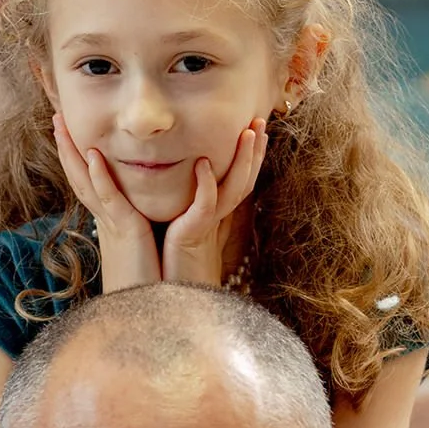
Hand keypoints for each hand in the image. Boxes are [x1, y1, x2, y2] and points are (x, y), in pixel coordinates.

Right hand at [52, 113, 160, 290]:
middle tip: (56, 118)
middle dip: (67, 148)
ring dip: (73, 153)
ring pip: (87, 183)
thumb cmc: (155, 287)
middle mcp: (107, 222)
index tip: (71, 133)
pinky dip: (100, 178)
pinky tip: (94, 156)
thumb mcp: (149, 249)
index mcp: (113, 224)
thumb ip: (147, 229)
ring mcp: (112, 227)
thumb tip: (149, 219)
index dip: (80, 159)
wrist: (152, 316)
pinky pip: (109, 201)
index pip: (93, 184)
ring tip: (60, 126)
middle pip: (80, 177)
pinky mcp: (125, 234)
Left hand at [161, 120, 267, 287]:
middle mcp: (215, 220)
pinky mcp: (193, 235)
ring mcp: (207, 227)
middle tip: (261, 122)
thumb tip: (181, 193)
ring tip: (248, 132)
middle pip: (243, 180)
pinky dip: (205, 184)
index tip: (255, 130)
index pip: (236, 181)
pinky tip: (204, 163)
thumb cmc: (168, 273)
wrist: (166, 305)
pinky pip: (204, 205)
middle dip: (254, 152)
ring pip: (233, 188)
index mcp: (212, 217)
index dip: (250, 158)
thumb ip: (183, 214)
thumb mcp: (178, 235)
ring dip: (242, 160)